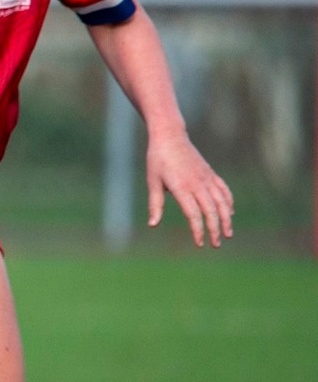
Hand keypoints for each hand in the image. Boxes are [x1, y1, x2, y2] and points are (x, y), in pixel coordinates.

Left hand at [145, 131, 233, 246]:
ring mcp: (206, 178)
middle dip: (214, 230)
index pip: (194, 214)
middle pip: (211, 211)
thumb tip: (153, 225)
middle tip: (216, 245)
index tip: (199, 243)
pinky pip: (223, 190)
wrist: (170, 136)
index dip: (198, 230)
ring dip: (226, 219)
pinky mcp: (210, 173)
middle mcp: (198, 184)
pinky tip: (229, 213)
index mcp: (181, 187)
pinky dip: (228, 202)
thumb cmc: (157, 160)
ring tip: (228, 234)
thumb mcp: (152, 181)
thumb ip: (155, 204)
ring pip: (221, 202)